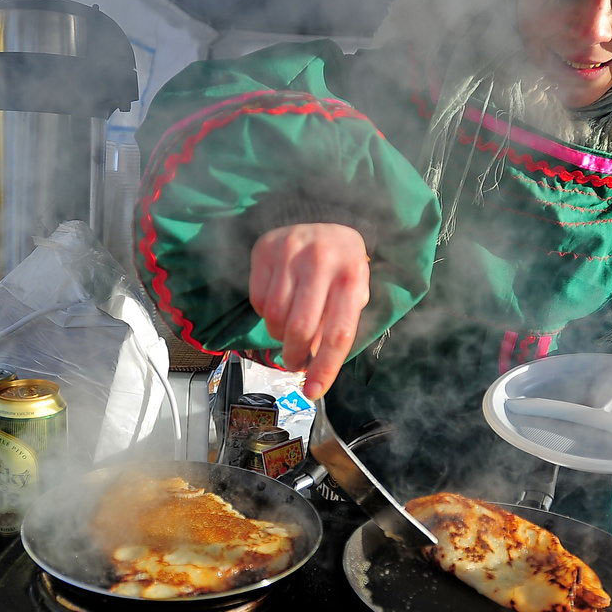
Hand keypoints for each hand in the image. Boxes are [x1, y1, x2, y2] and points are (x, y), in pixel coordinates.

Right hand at [249, 223, 369, 398]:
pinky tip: (279, 303)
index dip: (325, 368)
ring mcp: (289, 252)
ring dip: (279, 335)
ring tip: (289, 330)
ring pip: (274, 317)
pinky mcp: (264, 249)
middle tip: (295, 363)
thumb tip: (315, 366)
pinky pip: (257, 300)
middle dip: (294, 356)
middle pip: (300, 329)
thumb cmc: (341, 267)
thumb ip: (339, 326)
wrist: (320, 218)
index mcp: (352, 276)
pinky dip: (266, 313)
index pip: (338, 333)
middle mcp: (320, 261)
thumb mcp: (354, 292)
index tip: (312, 392)